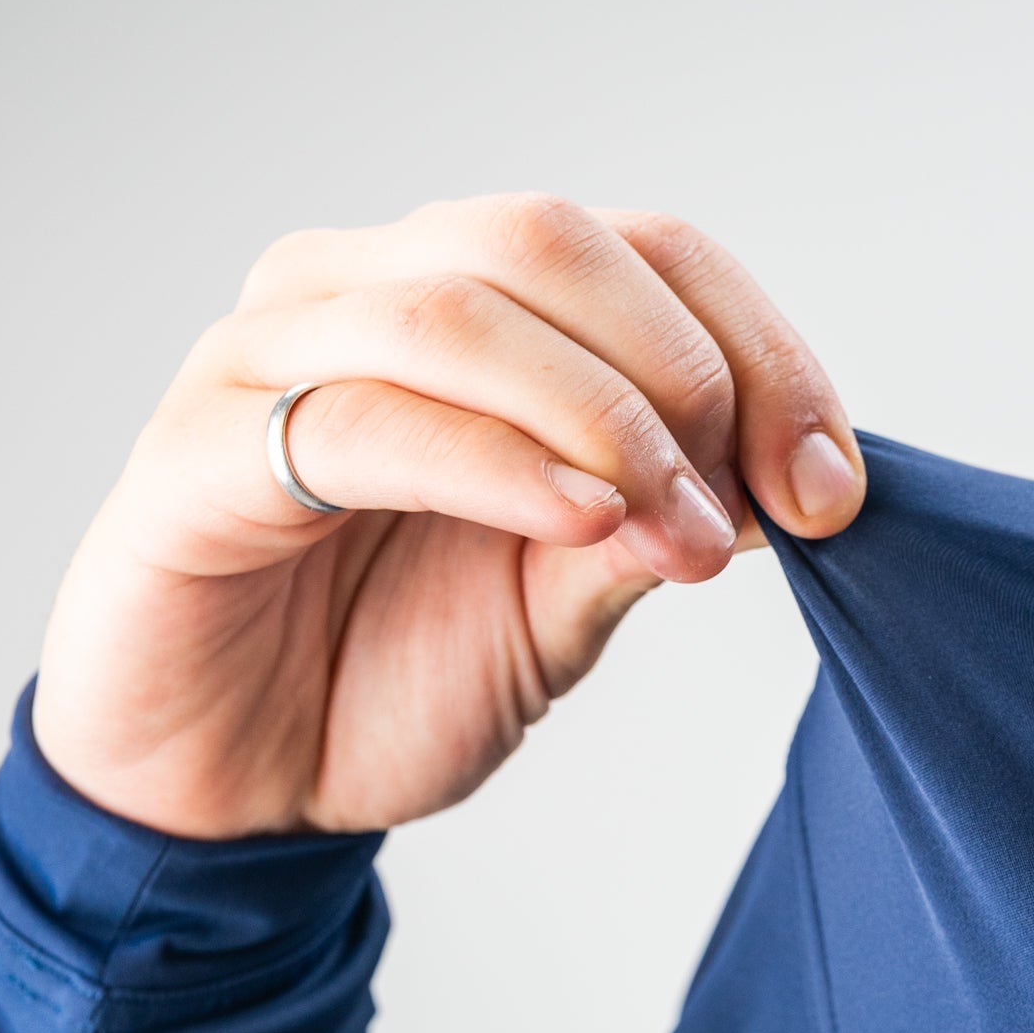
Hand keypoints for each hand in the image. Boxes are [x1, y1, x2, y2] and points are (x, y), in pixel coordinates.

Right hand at [31, 197, 864, 837]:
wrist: (234, 793)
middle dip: (690, 373)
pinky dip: (498, 462)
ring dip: (606, 420)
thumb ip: (657, 526)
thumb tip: (792, 481)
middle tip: (754, 512)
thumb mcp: (566, 608)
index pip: (645, 251)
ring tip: (681, 537)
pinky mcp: (201, 450)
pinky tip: (580, 523)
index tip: (832, 490)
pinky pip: (366, 418)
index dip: (762, 351)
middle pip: (557, 240)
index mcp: (468, 306)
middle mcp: (365, 293)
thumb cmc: (381, 675)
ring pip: (465, 307)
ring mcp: (271, 355)